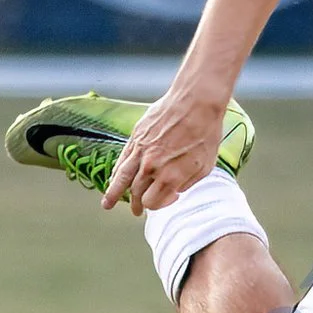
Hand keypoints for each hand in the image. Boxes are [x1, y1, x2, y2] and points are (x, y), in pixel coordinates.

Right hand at [100, 86, 231, 215]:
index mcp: (169, 176)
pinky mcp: (136, 137)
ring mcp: (141, 151)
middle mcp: (151, 166)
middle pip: (137, 193)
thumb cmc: (206, 132)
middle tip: (137, 211)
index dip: (159, 205)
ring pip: (122, 178)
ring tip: (107, 204)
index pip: (153, 202)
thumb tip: (175, 192)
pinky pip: (122, 159)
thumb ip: (188, 182)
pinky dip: (116, 171)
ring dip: (113, 193)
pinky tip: (113, 179)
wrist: (196, 101)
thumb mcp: (205, 165)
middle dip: (137, 204)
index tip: (168, 199)